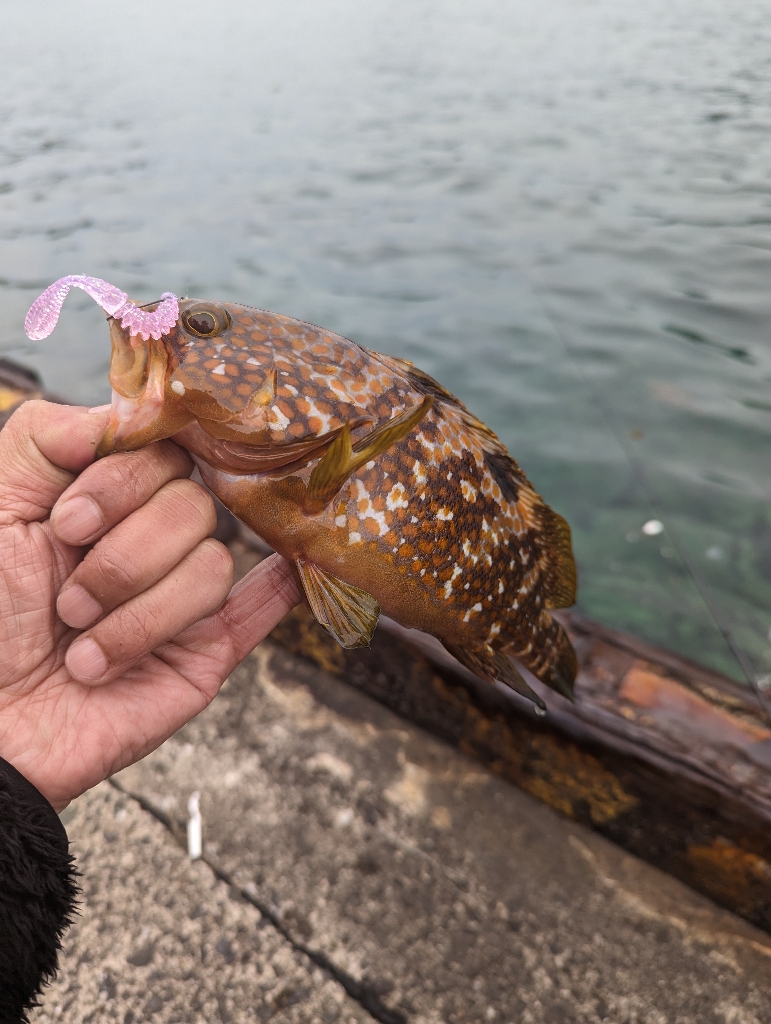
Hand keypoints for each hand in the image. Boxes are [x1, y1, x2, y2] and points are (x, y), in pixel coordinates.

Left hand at [0, 400, 299, 810]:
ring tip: (84, 650)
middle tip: (67, 603)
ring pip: (210, 565)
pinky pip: (261, 608)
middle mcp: (151, 537)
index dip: (121, 484)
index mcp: (107, 497)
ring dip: (137, 614)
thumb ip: (49, 435)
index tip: (67, 526)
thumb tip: (134, 412)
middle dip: (121, 559)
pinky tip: (287, 571)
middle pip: (193, 506)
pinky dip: (277, 588)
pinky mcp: (208, 652)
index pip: (160, 452)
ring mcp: (183, 595)